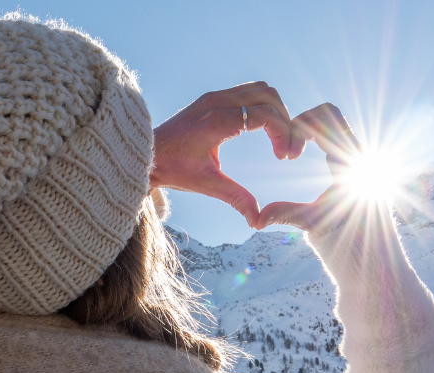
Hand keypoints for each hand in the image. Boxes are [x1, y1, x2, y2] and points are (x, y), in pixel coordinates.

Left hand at [150, 82, 303, 227]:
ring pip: (261, 90)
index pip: (266, 114)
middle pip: (269, 96)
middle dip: (286, 120)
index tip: (285, 158)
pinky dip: (263, 107)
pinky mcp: (212, 98)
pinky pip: (248, 92)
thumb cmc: (173, 169)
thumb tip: (258, 221)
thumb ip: (236, 198)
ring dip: (276, 111)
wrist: (145, 155)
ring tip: (280, 140)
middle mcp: (216, 101)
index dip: (284, 133)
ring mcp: (214, 96)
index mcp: (217, 120)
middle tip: (288, 150)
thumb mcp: (206, 185)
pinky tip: (264, 131)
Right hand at [256, 103, 363, 232]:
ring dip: (306, 127)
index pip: (326, 122)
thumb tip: (257, 220)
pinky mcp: (349, 152)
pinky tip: (298, 153)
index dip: (300, 129)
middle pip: (327, 112)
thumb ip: (286, 215)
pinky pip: (330, 128)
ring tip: (291, 151)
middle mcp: (355, 150)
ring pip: (329, 117)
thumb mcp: (312, 222)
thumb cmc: (341, 231)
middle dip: (301, 123)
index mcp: (351, 162)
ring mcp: (353, 149)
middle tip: (287, 149)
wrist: (365, 236)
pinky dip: (311, 133)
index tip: (289, 156)